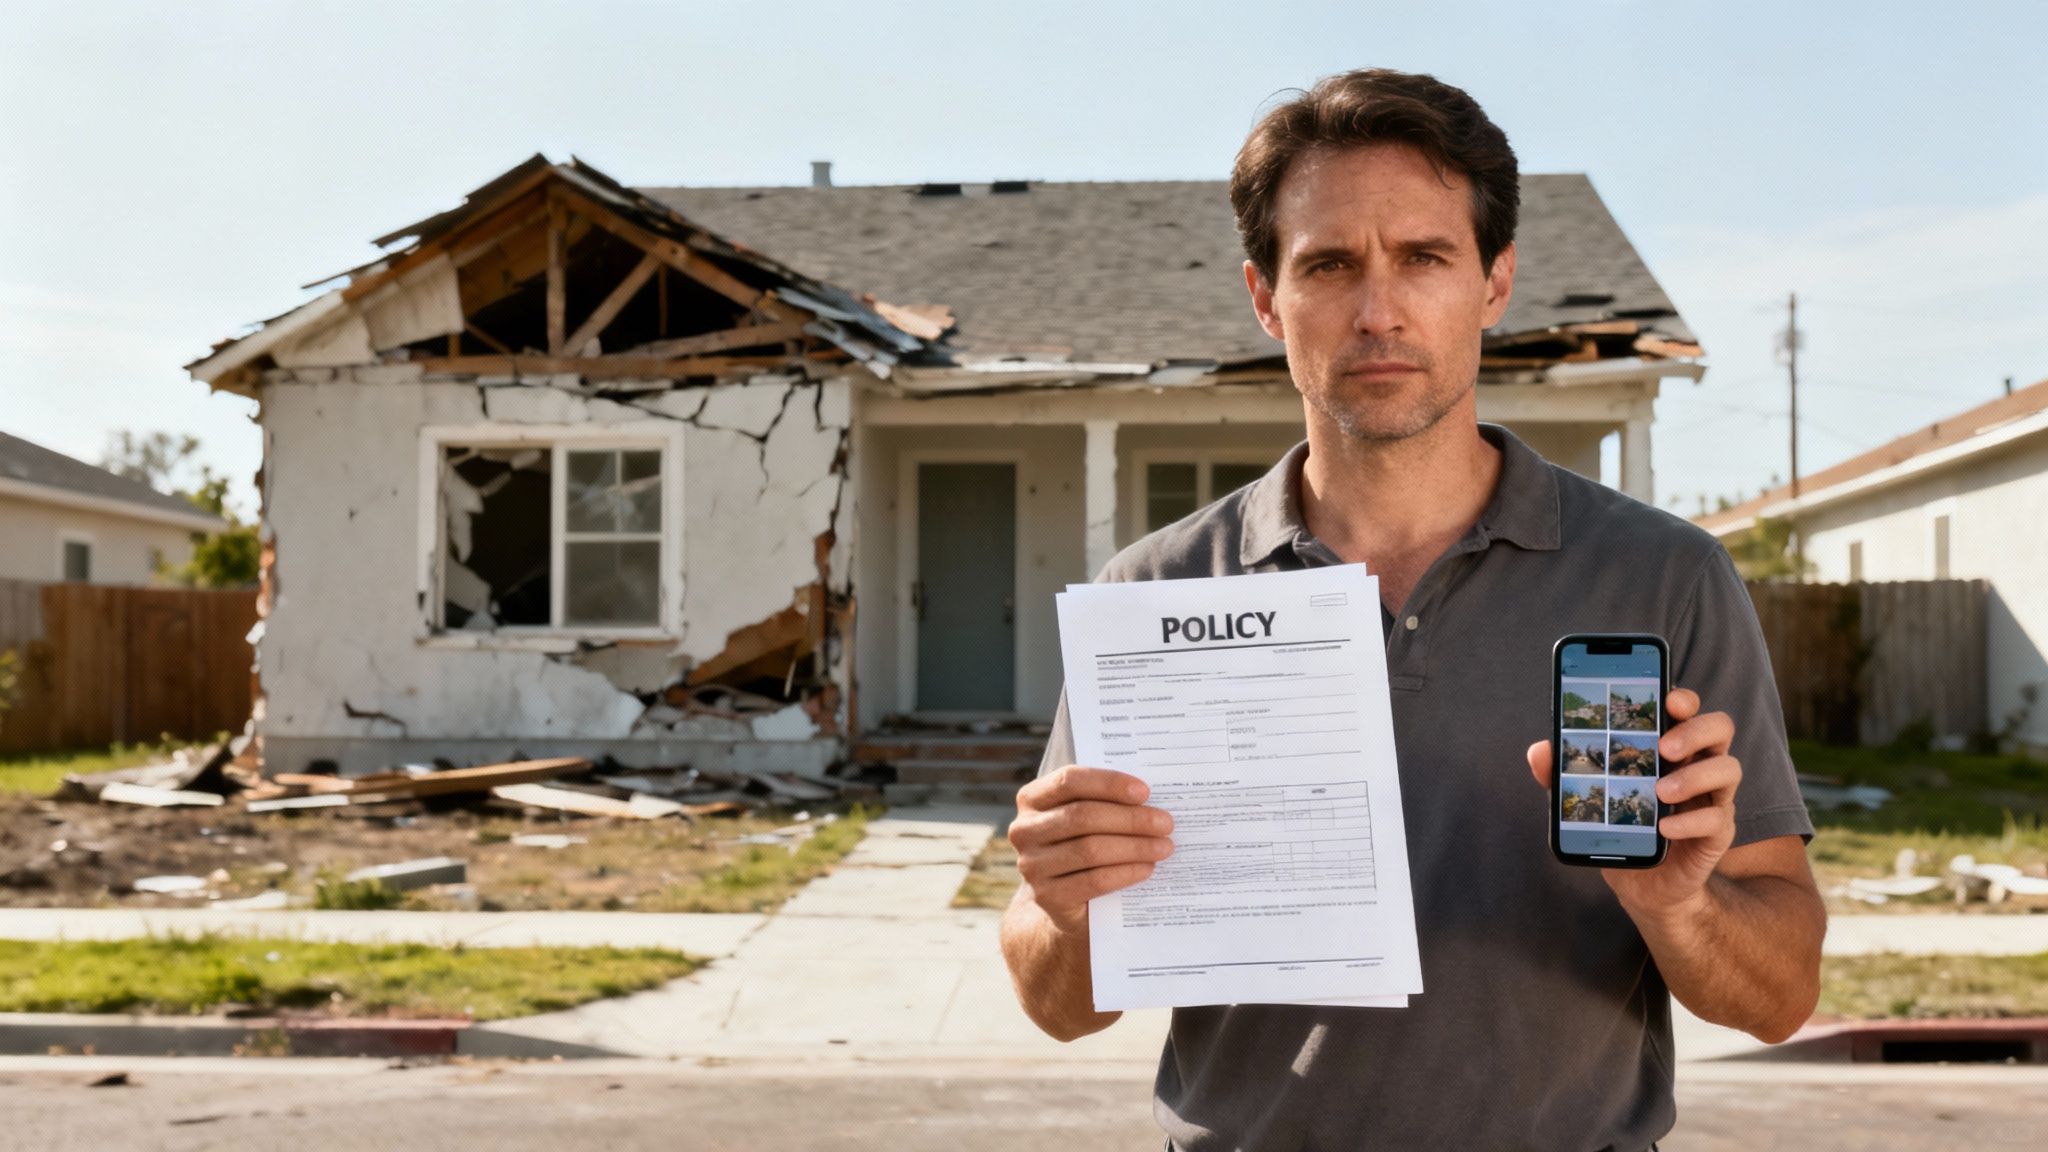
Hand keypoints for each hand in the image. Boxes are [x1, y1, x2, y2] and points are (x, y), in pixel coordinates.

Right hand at [1009, 766, 1174, 933]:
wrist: (1066, 900)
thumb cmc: (1082, 844)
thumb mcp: (1085, 817)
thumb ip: (1105, 801)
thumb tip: (1150, 799)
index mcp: (1032, 799)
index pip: (1070, 781)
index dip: (1109, 783)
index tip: (1145, 792)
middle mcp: (1024, 830)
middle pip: (1082, 816)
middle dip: (1130, 818)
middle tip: (1165, 823)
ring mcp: (1032, 866)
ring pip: (1090, 849)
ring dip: (1134, 847)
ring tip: (1164, 847)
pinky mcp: (1047, 897)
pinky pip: (1094, 881)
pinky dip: (1126, 873)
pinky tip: (1147, 868)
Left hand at [1526, 687, 1741, 922]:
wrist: (1641, 884)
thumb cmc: (1620, 826)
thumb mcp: (1587, 798)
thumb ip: (1564, 773)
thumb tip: (1539, 751)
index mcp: (1671, 745)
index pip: (1688, 709)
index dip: (1683, 699)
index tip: (1668, 699)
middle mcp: (1698, 764)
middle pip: (1720, 728)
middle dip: (1695, 730)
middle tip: (1663, 748)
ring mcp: (1713, 797)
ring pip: (1729, 768)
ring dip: (1695, 776)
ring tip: (1660, 792)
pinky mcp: (1717, 832)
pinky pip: (1717, 819)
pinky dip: (1690, 821)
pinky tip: (1665, 828)